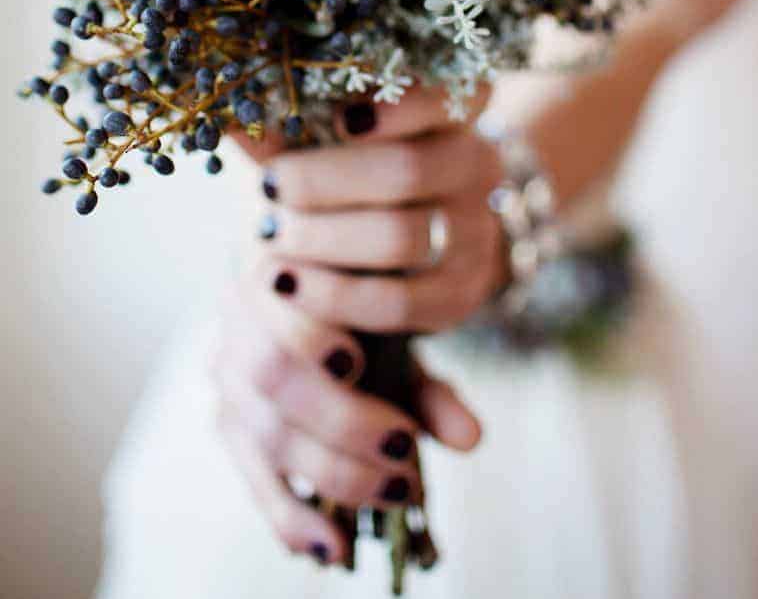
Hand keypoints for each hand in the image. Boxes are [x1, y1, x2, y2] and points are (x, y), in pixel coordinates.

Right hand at [209, 268, 482, 565]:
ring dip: (334, 471)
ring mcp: (228, 378)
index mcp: (277, 270)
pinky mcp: (231, 426)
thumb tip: (469, 438)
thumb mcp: (402, 332)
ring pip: (265, 432)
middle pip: (271, 373)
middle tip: (404, 447)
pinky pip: (257, 484)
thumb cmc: (369, 311)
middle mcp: (238, 321)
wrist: (336, 295)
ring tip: (395, 490)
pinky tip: (334, 547)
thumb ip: (428, 380)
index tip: (356, 365)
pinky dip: (295, 520)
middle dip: (339, 419)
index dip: (308, 337)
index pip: (278, 299)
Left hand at [233, 84, 511, 333]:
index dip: (405, 105)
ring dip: (324, 238)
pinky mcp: (461, 293)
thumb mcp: (318, 141)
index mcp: (452, 111)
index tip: (341, 119)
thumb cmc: (345, 175)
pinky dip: (334, 295)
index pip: (455, 92)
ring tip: (271, 235)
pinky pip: (398, 301)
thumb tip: (230, 113)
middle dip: (326, 182)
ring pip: (402, 237)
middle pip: (408, 170)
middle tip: (270, 186)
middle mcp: (476, 164)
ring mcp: (475, 231)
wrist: (387, 249)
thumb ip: (285, 125)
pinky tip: (287, 282)